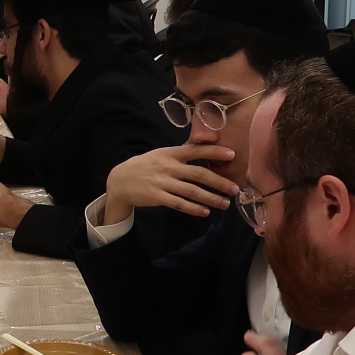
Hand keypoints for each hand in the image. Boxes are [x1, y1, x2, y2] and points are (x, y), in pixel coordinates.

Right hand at [103, 144, 240, 222]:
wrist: (120, 180)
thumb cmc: (146, 165)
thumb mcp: (162, 153)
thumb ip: (182, 151)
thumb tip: (205, 143)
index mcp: (171, 153)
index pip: (196, 150)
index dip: (214, 151)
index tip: (232, 154)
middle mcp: (168, 166)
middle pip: (198, 173)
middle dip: (219, 181)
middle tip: (235, 188)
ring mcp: (162, 182)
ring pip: (191, 191)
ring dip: (210, 198)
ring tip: (225, 203)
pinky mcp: (156, 197)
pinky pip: (178, 204)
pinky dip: (193, 208)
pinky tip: (205, 212)